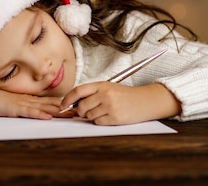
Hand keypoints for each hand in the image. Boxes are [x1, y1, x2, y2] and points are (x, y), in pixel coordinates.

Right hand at [0, 80, 68, 119]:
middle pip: (49, 104)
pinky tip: (47, 117)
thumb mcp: (13, 102)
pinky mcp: (14, 108)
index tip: (74, 107)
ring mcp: (21, 103)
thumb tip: (37, 109)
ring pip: (42, 107)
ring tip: (68, 113)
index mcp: (28, 99)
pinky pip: (28, 112)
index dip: (61, 104)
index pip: (48, 102)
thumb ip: (24, 104)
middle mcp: (28, 100)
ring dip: (56, 111)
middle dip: (64, 108)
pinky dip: (38, 114)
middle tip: (78, 111)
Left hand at [60, 82, 180, 124]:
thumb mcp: (109, 88)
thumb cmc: (126, 95)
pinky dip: (100, 121)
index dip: (67, 99)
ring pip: (89, 116)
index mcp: (102, 85)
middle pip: (81, 106)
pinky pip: (98, 122)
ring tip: (104, 111)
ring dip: (92, 116)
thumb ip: (93, 93)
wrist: (145, 101)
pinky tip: (109, 116)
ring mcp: (110, 106)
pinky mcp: (115, 117)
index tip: (62, 105)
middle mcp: (105, 94)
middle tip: (87, 111)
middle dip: (81, 111)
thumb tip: (74, 104)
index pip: (78, 90)